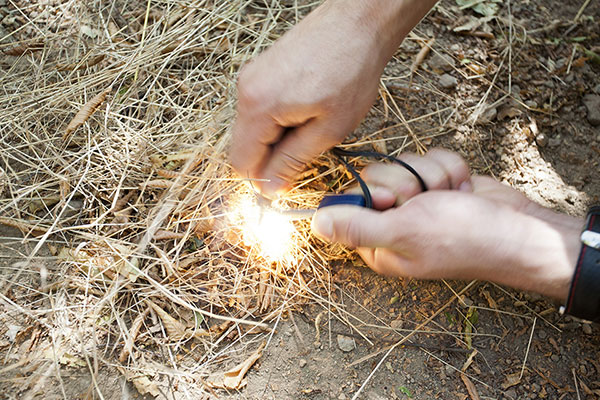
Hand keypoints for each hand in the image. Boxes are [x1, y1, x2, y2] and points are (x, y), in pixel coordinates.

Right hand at [230, 0, 436, 194]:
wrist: (358, 22)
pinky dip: (279, 120)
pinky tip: (307, 111)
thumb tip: (270, 188)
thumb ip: (293, 161)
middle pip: (244, 146)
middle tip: (306, 154)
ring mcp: (252, 77)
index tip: (286, 186)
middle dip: (271, 158)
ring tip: (312, 126)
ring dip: (277, 139)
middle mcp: (246, 90)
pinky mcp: (262, 70)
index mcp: (258, 106)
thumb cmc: (351, 71)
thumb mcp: (328, 129)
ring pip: (253, 128)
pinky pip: (261, 108)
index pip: (242, 163)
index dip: (262, 181)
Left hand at [311, 149, 581, 299]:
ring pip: (402, 163)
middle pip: (373, 177)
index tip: (391, 200)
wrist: (518, 228)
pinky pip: (427, 157)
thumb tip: (315, 225)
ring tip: (449, 197)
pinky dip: (449, 169)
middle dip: (404, 182)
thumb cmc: (462, 238)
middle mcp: (391, 222)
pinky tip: (462, 189)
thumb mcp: (404, 233)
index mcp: (377, 244)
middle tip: (424, 201)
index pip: (347, 204)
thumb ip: (358, 227)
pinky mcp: (435, 183)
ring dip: (430, 175)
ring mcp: (415, 201)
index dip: (368, 192)